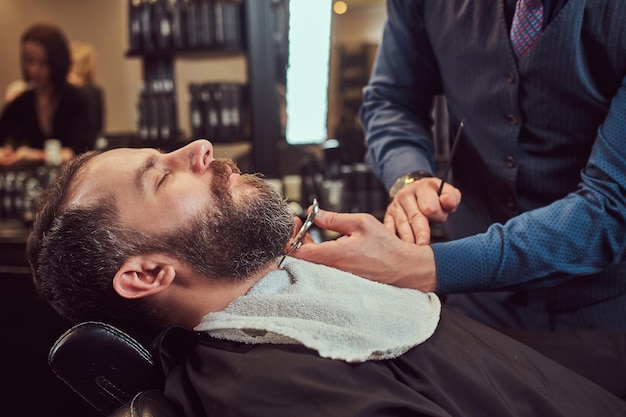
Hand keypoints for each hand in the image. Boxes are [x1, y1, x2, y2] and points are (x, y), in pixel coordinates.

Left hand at [291, 209, 437, 292]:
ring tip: (312, 230)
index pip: (299, 252)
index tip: (294, 224)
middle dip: (297, 239)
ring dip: (307, 246)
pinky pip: (321, 268)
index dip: (291, 237)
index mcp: (334, 255)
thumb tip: (312, 213)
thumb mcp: (360, 223)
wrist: (403, 268)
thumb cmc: (386, 246)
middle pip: (301, 258)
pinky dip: (317, 254)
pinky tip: (323, 243)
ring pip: (311, 263)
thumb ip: (333, 218)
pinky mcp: (341, 280)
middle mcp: (332, 270)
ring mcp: (336, 277)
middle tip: (301, 223)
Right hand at [385, 178, 460, 243]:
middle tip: (424, 245)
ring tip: (413, 252)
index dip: (438, 216)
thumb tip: (445, 202)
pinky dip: (392, 238)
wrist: (416, 191)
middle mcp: (406, 195)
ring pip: (402, 225)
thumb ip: (451, 198)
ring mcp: (395, 206)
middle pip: (415, 217)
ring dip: (408, 239)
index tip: (441, 220)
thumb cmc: (435, 197)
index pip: (430, 206)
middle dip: (421, 232)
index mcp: (422, 188)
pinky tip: (397, 249)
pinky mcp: (388, 216)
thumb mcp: (447, 193)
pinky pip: (388, 228)